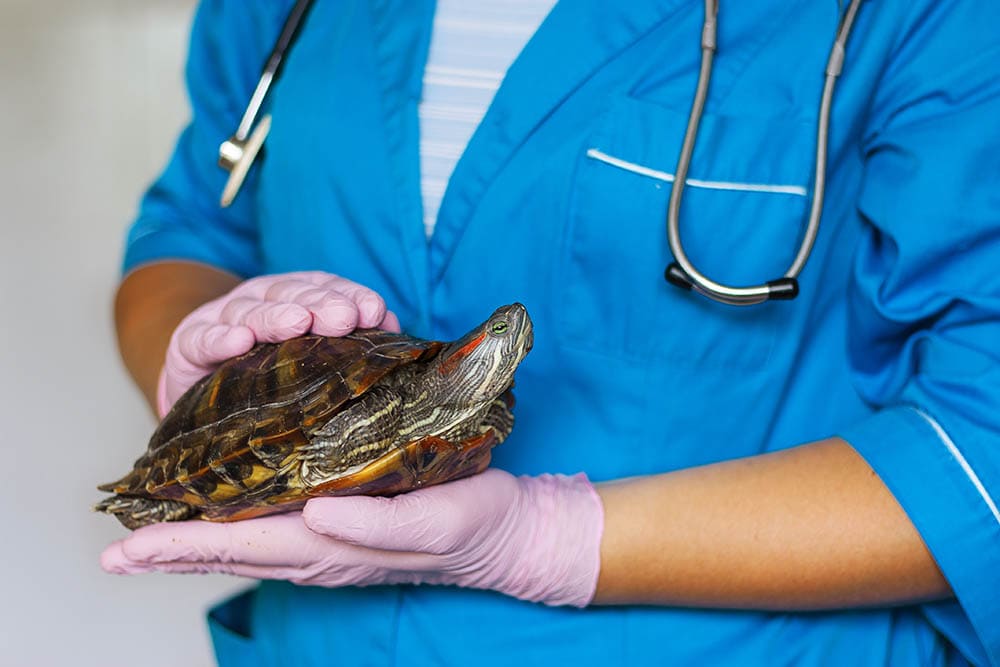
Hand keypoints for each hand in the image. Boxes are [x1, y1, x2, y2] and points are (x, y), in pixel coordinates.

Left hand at [100, 469, 604, 606]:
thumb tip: (314, 514)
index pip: (243, 545)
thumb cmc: (472, 524)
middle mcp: (319, 549)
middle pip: (230, 549)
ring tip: (147, 538)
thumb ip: (375, 524)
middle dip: (169, 550)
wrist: (501, 534)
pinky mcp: (340, 527)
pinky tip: (219, 516)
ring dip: (191, 542)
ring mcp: (327, 543)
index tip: (128, 546)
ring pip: (245, 542)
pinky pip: (271, 531)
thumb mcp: (433, 519)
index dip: (181, 546)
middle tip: (114, 549)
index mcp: (334, 547)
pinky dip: (231, 528)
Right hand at [156, 271, 399, 416]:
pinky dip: (219, 338)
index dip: (350, 295)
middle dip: (320, 304)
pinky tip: (237, 341)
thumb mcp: (308, 358)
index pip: (325, 289)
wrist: (199, 392)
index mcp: (294, 300)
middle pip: (292, 294)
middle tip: (344, 318)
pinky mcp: (187, 344)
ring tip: (296, 323)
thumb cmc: (266, 376)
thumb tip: (393, 329)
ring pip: (249, 310)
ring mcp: (222, 319)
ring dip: (274, 315)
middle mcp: (260, 302)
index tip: (376, 312)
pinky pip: (202, 339)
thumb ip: (349, 341)